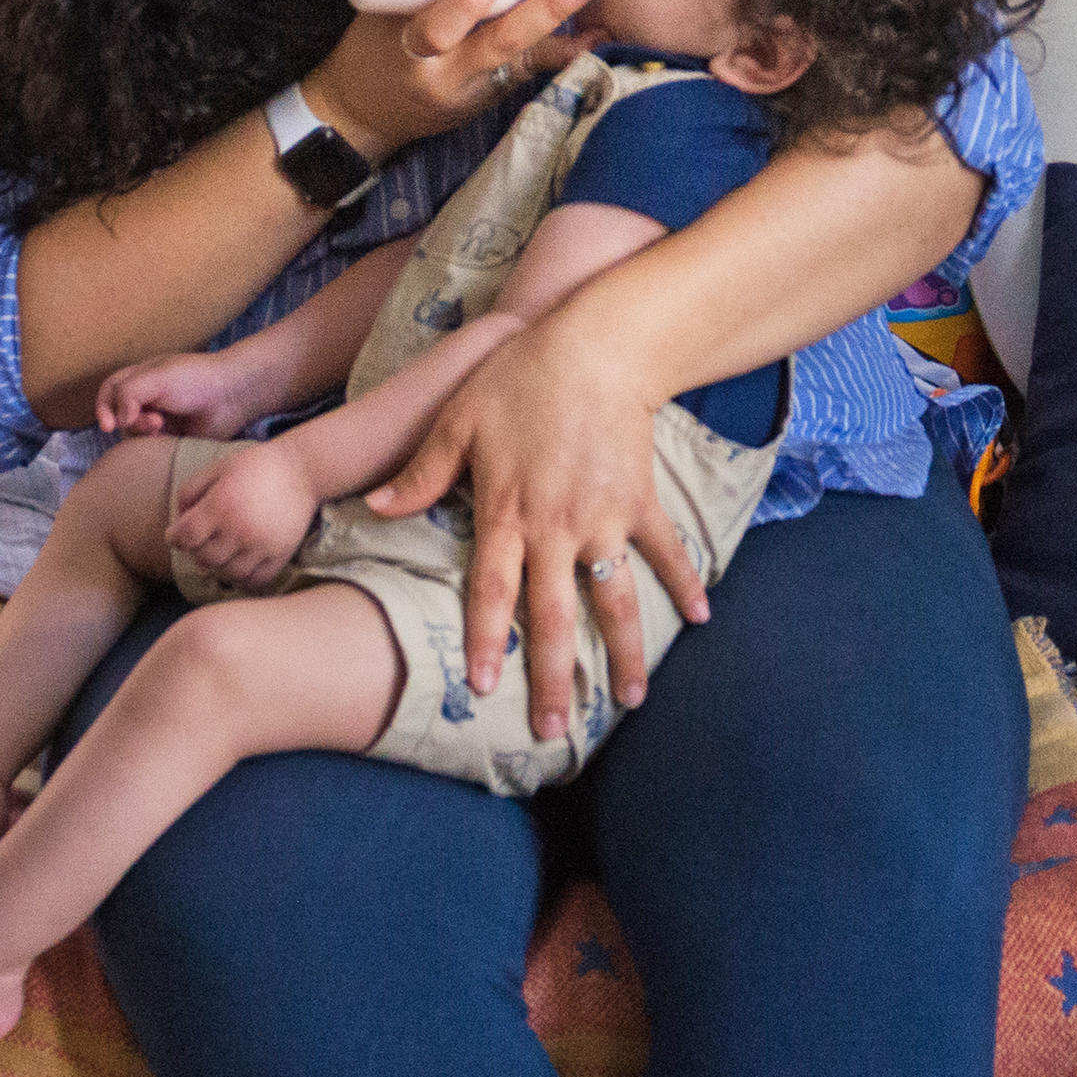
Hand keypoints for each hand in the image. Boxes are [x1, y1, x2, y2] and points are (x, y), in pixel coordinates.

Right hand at [99, 348, 275, 439]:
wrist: (231, 396)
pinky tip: (169, 439)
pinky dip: (154, 445)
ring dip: (143, 432)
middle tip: (153, 422)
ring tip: (162, 427)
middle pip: (119, 415)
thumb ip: (129, 393)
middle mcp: (146, 398)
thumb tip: (117, 421)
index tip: (108, 425)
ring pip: (134, 433)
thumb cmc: (195, 378)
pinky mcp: (171, 438)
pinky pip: (152, 447)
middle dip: (131, 421)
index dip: (103, 406)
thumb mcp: (156, 377)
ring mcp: (159, 419)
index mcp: (140, 377)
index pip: (109, 390)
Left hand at [168, 441, 321, 590]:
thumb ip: (191, 490)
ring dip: (219, 566)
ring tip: (221, 553)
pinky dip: (244, 578)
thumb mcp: (218, 468)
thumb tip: (179, 518)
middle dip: (196, 551)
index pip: (184, 537)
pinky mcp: (280, 555)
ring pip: (228, 574)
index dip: (174, 538)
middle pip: (204, 559)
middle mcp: (239, 530)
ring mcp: (261, 546)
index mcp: (220, 506)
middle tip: (200, 541)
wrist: (303, 469)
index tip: (175, 535)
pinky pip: (256, 580)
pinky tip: (241, 564)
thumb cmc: (256, 465)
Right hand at [306, 0, 602, 155]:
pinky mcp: (490, 101)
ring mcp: (472, 93)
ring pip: (524, 61)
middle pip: (496, 45)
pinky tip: (595, 37)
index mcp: (408, 49)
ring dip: (566, 33)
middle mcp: (444, 76)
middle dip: (542, 11)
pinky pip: (530, 74)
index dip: (463, 3)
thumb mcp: (384, 14)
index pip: (436, 28)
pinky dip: (563, 54)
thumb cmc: (372, 48)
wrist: (363, 113)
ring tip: (601, 10)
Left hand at [368, 316, 708, 740]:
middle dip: (554, 677)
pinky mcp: (640, 500)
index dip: (487, 641)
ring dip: (625, 653)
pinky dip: (685, 582)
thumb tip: (376, 509)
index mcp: (507, 513)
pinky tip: (699, 619)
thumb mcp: (456, 420)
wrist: (595, 346)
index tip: (483, 689)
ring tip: (630, 700)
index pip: (491, 592)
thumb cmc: (518, 378)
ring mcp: (604, 518)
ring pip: (615, 599)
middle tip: (553, 731)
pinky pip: (664, 551)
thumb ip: (421, 474)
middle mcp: (556, 527)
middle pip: (553, 616)